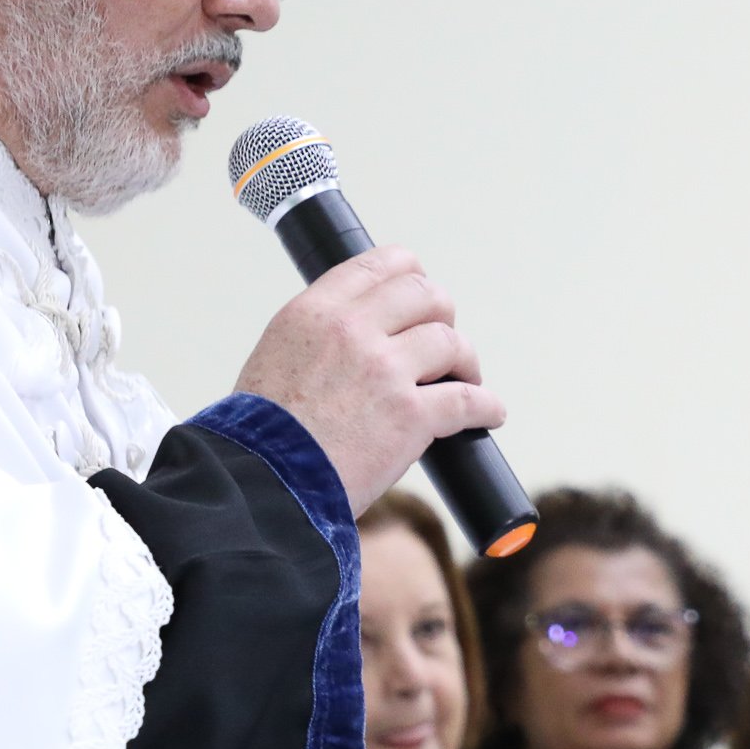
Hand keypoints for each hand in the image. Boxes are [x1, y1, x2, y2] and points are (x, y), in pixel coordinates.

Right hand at [233, 247, 505, 515]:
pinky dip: (486, 406)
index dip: (411, 277)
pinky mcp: (410, 415)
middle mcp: (352, 329)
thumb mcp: (275, 356)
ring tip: (464, 379)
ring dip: (464, 361)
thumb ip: (319, 335)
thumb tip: (357, 334)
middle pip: (425, 295)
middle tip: (441, 342)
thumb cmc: (260, 436)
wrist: (261, 483)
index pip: (380, 264)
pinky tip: (489, 412)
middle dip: (441, 316)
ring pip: (451, 342)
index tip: (419, 297)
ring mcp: (385, 370)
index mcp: (315, 311)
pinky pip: (469, 399)